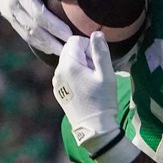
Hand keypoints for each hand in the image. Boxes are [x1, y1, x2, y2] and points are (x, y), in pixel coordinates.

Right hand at [0, 0, 86, 56]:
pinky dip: (41, 44)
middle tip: (73, 36)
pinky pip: (26, 35)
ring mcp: (12, 8)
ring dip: (50, 41)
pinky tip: (56, 52)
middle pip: (38, 13)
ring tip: (68, 50)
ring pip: (32, 29)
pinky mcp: (11, 19)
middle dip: (55, 26)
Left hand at [53, 33, 138, 162]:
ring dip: (80, 66)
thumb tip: (96, 33)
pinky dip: (75, 76)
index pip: (75, 40)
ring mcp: (56, 82)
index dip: (89, 47)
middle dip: (84, 56)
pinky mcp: (58, 91)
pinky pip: (66, 75)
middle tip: (96, 72)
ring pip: (68, 63)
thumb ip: (100, 51)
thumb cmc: (102, 100)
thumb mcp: (106, 74)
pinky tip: (85, 89)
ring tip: (91, 82)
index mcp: (68, 65)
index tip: (97, 62)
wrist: (94, 129)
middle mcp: (58, 72)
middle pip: (70, 50)